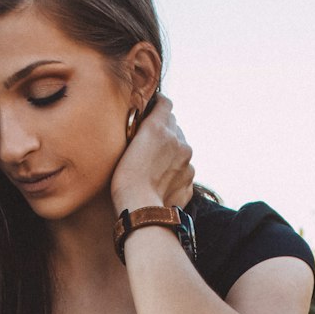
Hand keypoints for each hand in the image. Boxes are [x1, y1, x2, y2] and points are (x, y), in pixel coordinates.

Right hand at [110, 92, 194, 217]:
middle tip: (149, 144)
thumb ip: (142, 129)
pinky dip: (175, 173)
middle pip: (174, 126)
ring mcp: (187, 162)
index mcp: (160, 128)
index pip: (165, 104)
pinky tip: (160, 183)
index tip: (153, 108)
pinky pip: (183, 171)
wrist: (141, 210)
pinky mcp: (189, 181)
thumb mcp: (126, 146)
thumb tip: (148, 123)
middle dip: (164, 131)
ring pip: (181, 149)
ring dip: (171, 153)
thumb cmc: (124, 180)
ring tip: (154, 168)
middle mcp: (179, 141)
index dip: (158, 105)